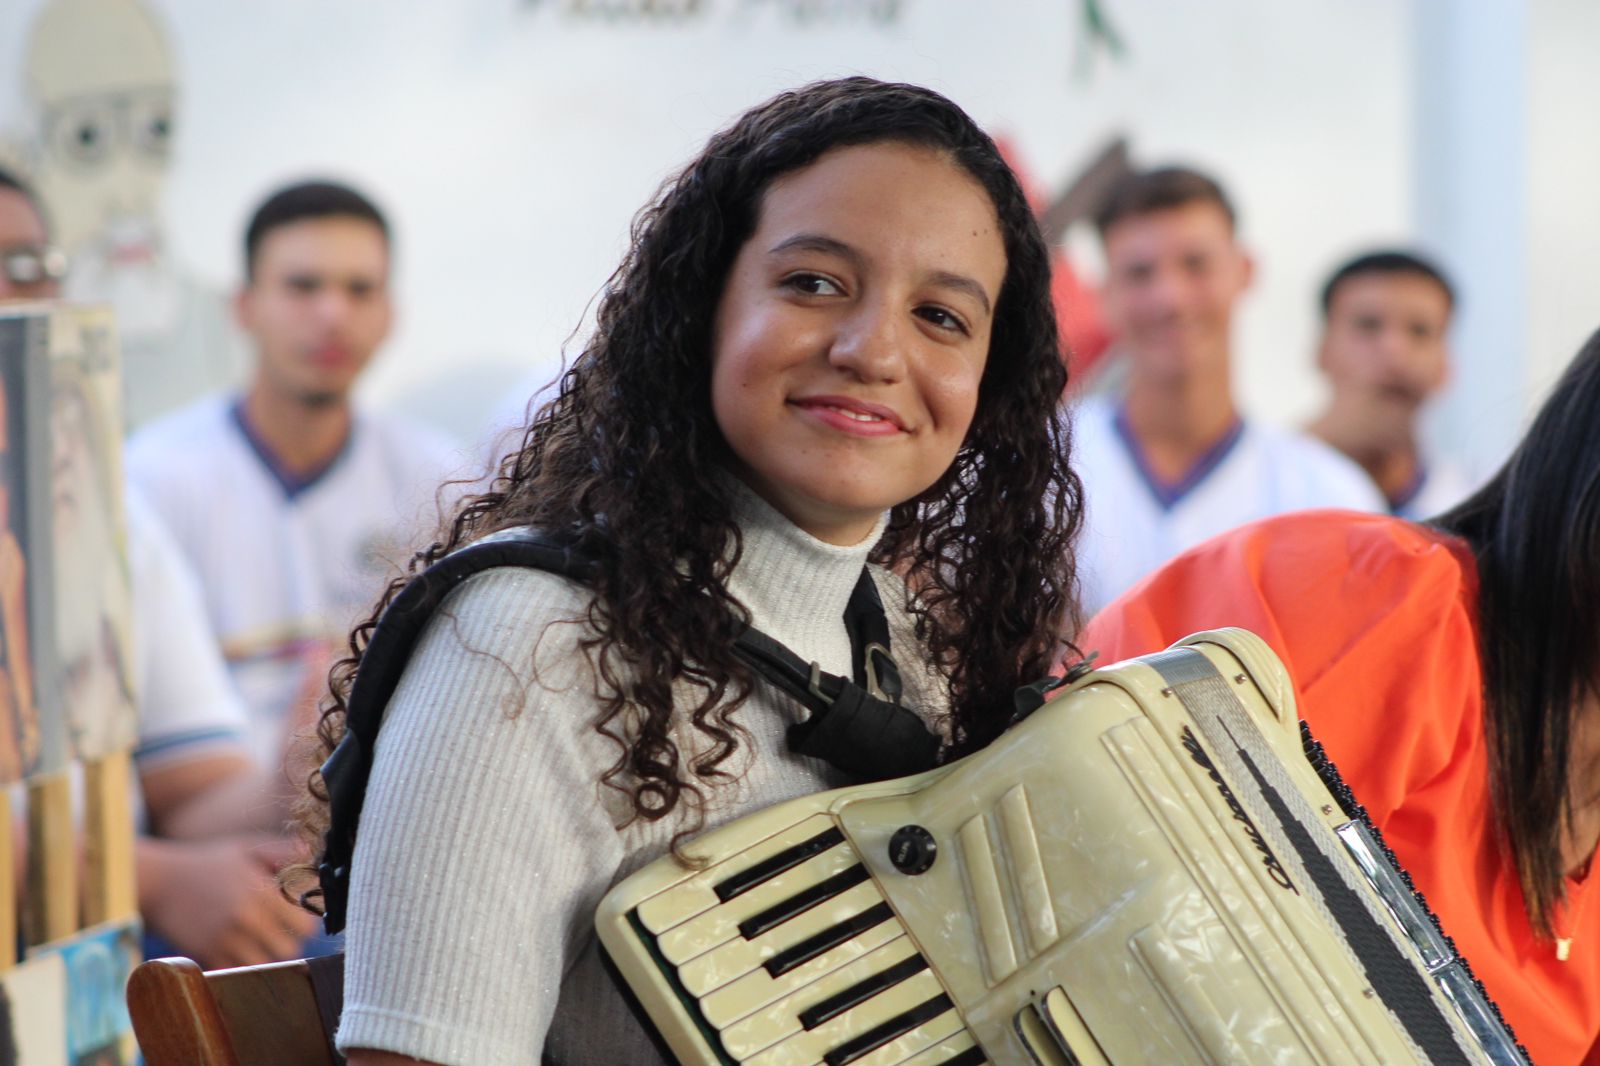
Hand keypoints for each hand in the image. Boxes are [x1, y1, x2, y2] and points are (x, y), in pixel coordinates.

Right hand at [138, 834, 318, 968]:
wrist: (159, 882)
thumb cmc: (209, 863)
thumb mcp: (247, 849)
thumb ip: (283, 851)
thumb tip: (310, 853)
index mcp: (261, 893)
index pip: (305, 924)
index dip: (307, 920)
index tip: (299, 913)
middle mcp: (245, 920)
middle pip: (289, 949)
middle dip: (290, 939)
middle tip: (281, 927)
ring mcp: (224, 941)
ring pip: (264, 964)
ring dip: (267, 953)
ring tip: (260, 937)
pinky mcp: (206, 955)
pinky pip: (237, 970)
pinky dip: (242, 962)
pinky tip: (238, 946)